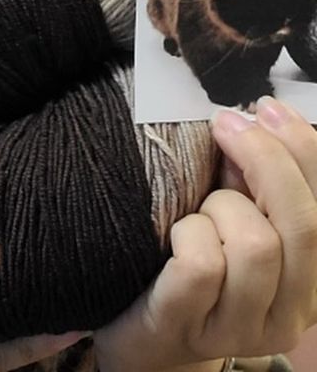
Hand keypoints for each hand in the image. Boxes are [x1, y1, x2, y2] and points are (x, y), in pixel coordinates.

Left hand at [93, 97, 316, 371]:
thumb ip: (252, 184)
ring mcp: (242, 329)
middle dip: (265, 159)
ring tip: (197, 211)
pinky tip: (174, 235)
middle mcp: (291, 312)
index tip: (266, 107)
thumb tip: (256, 118)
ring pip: (255, 245)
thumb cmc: (189, 264)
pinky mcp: (190, 329)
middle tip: (226, 125)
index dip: (304, 150)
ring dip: (219, 208)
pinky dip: (188, 234)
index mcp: (311, 280)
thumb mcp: (231, 221)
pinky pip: (202, 265)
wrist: (142, 335)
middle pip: (301, 225)